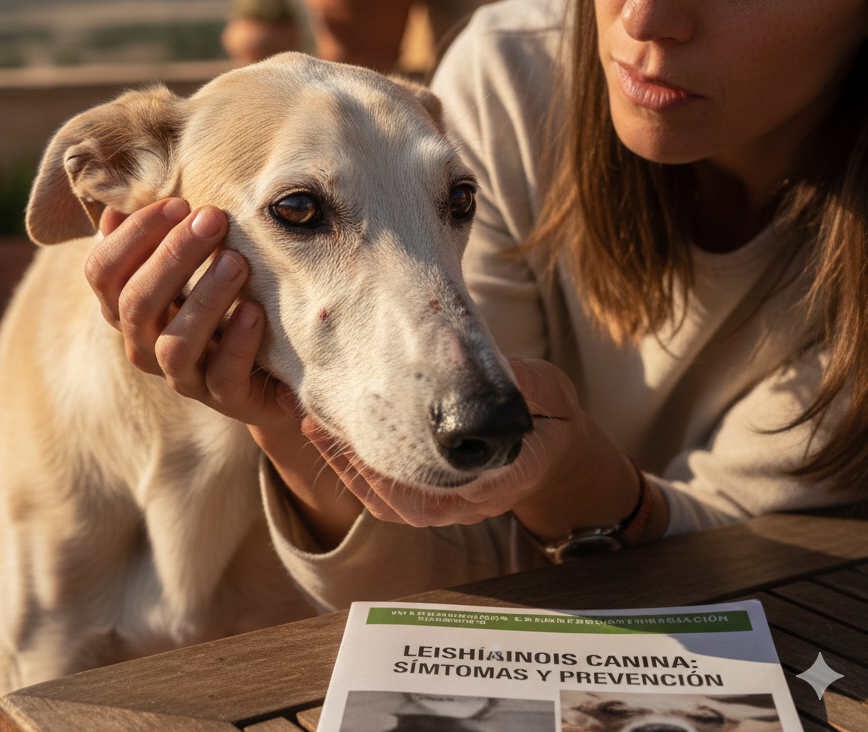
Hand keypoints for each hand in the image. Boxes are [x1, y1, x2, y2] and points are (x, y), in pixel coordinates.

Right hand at [85, 198, 360, 544]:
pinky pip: (223, 376)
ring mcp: (184, 376)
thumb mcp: (191, 263)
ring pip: (175, 345)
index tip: (177, 203)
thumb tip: (114, 207)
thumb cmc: (224, 297)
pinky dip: (238, 342)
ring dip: (205, 298)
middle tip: (213, 218)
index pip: (103, 274)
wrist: (275, 364)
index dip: (131, 237)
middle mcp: (145, 344)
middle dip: (173, 257)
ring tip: (237, 262)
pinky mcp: (226, 397)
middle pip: (137, 304)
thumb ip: (158, 236)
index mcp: (128, 307)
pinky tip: (256, 310)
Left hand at [298, 359, 650, 541]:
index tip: (367, 435)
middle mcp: (471, 501)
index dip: (401, 469)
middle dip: (356, 466)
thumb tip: (482, 362)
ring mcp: (451, 506)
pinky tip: (329, 437)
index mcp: (501, 477)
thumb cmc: (547, 410)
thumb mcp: (544, 388)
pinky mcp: (432, 496)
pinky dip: (354, 471)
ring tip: (311, 425)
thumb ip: (520, 383)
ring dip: (346, 467)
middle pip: (404, 503)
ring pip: (387, 504)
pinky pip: (386, 497)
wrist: (556, 442)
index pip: (448, 489)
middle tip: (317, 424)